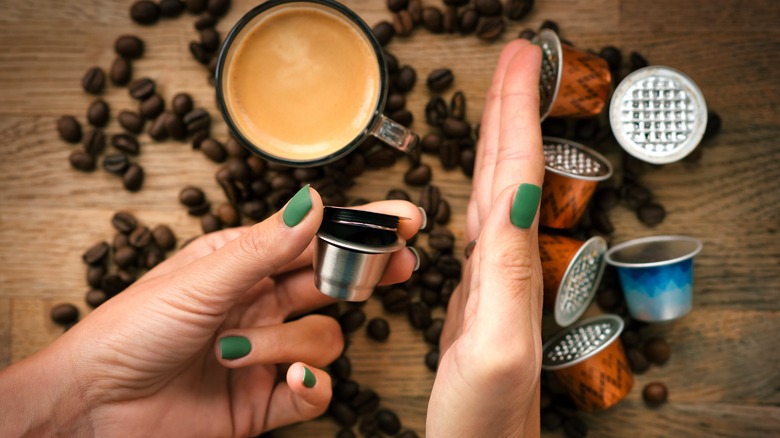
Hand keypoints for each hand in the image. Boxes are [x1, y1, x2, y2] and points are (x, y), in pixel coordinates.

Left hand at [0, 188, 421, 436]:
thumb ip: (265, 247)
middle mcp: (261, 304)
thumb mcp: (200, 281)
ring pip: (323, 340)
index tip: (405, 217)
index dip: (362, 227)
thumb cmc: (132, 331)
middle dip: (365, 275)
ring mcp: (267, 352)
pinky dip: (310, 387)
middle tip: (399, 265)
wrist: (96, 406)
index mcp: (245, 264)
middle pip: (334, 283)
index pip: (315, 239)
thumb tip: (315, 201)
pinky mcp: (265, 400)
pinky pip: (315, 391)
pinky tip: (287, 380)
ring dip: (287, 345)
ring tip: (235, 349)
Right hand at [427, 40, 544, 436]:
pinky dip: (481, 187)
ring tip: (500, 101)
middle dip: (512, 109)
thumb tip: (517, 199)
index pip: (514, 172)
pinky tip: (480, 183)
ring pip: (496, 190)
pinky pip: (479, 223)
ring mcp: (492, 280)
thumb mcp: (492, 350)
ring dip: (499, 140)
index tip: (520, 60)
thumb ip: (506, 276)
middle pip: (508, 169)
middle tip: (514, 59)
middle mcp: (506, 266)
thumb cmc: (486, 420)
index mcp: (511, 268)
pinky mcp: (474, 297)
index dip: (517, 113)